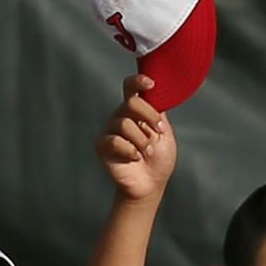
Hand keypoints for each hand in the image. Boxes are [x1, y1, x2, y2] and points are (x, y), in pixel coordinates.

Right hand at [97, 77, 177, 202]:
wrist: (150, 184)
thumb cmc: (158, 159)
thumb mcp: (164, 133)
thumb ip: (158, 113)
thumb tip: (155, 93)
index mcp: (136, 110)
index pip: (131, 88)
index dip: (138, 81)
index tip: (150, 84)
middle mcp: (120, 116)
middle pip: (130, 103)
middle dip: (149, 116)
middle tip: (158, 131)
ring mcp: (110, 130)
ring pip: (124, 124)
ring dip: (141, 139)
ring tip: (147, 152)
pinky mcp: (102, 146)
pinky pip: (114, 141)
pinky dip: (129, 150)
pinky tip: (135, 158)